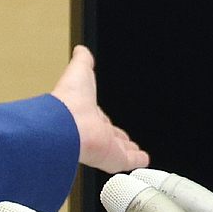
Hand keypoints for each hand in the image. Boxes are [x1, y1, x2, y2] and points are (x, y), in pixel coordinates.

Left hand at [51, 45, 149, 172]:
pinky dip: (137, 161)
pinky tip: (144, 160)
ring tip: (137, 152)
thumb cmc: (70, 100)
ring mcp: (104, 146)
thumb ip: (82, 61)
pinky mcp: (113, 158)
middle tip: (126, 140)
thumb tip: (81, 50)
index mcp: (87, 114)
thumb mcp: (78, 71)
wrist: (68, 125)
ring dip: (128, 151)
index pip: (100, 118)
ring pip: (119, 150)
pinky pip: (128, 161)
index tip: (110, 122)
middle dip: (117, 138)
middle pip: (110, 136)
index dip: (106, 121)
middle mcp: (95, 131)